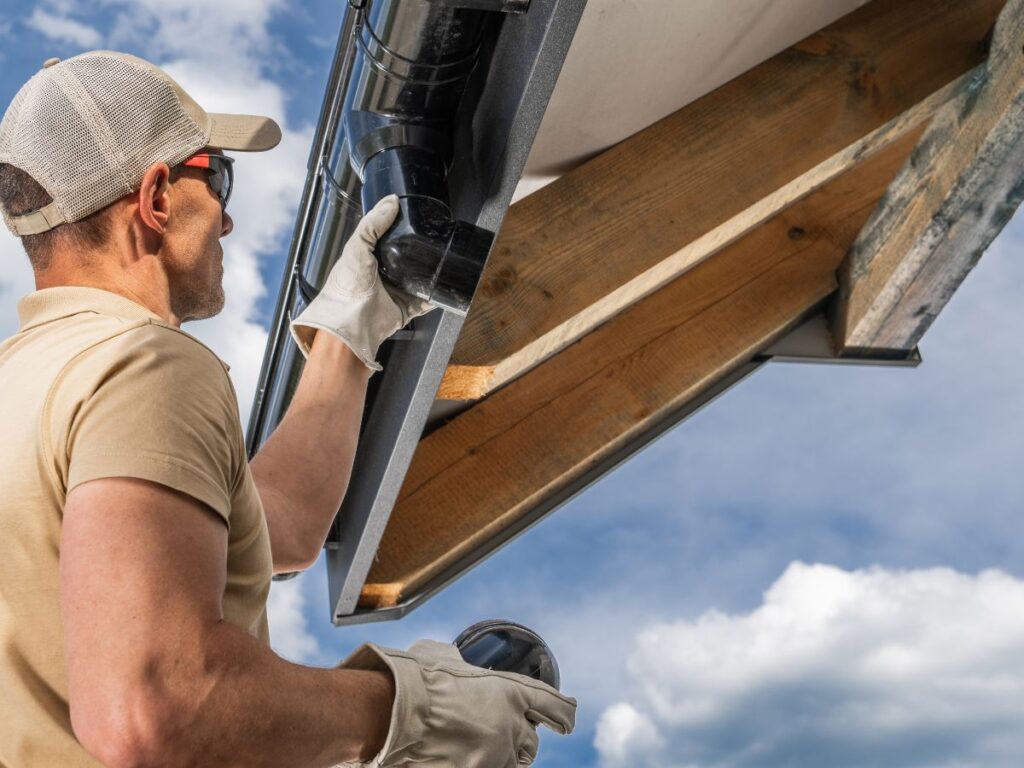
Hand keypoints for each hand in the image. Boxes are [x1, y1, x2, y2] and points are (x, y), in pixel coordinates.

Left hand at [290, 194, 436, 371]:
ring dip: (431, 271)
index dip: (399, 225)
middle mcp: (383, 274)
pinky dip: (436, 295)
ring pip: (420, 277)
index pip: (387, 237)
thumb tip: (391, 202)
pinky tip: (444, 285)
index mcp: (369, 257)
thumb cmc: (345, 288)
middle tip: (434, 236)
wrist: (350, 323)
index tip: (414, 214)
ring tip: (443, 258)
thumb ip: (372, 223)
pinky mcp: (407, 308)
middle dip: (420, 249)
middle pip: (407, 257)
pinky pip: (427, 300)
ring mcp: (396, 291)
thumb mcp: (356, 246)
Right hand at [335, 639, 576, 766]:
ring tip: (478, 748)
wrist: (391, 713)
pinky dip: (480, 765)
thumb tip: (454, 660)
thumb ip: (460, 663)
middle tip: (500, 732)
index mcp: (511, 692)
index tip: (566, 720)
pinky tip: (463, 757)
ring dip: (501, 757)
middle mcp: (510, 728)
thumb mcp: (443, 657)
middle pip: (531, 743)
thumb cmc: (415, 679)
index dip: (563, 714)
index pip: (556, 707)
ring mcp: (494, 758)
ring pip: (512, 764)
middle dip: (519, 738)